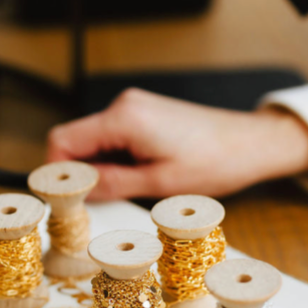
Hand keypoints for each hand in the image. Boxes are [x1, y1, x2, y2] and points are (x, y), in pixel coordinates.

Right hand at [47, 88, 307, 199]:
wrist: (250, 143)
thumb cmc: (214, 162)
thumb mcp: (158, 184)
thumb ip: (111, 184)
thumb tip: (75, 191)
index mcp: (124, 118)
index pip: (63, 140)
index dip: (57, 172)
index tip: (64, 198)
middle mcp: (125, 105)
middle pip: (77, 140)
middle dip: (81, 173)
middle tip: (99, 202)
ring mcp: (135, 107)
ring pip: (96, 142)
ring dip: (102, 168)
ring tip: (133, 188)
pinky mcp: (145, 114)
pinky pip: (114, 138)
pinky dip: (117, 159)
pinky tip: (141, 175)